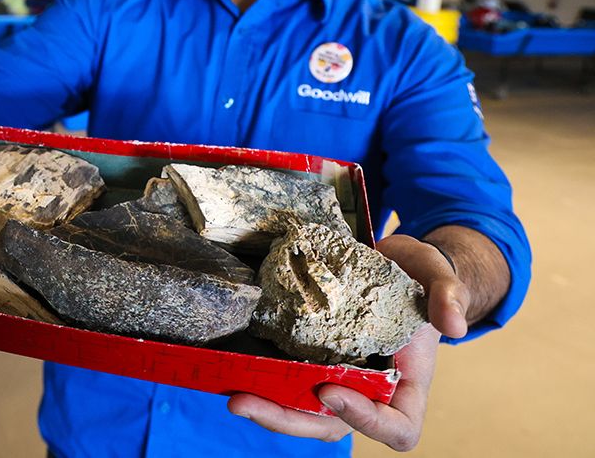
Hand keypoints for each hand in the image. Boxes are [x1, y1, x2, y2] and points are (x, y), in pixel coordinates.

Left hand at [228, 235, 468, 449]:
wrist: (389, 259)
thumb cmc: (418, 274)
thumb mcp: (437, 274)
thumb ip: (448, 294)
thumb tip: (453, 325)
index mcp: (408, 386)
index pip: (396, 428)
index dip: (365, 420)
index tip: (331, 389)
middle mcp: (369, 391)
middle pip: (335, 426)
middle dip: (291, 421)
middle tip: (246, 403)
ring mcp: (337, 377)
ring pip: (304, 410)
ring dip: (269, 408)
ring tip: (234, 396)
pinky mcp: (310, 358)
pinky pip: (287, 380)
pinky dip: (263, 379)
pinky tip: (234, 368)